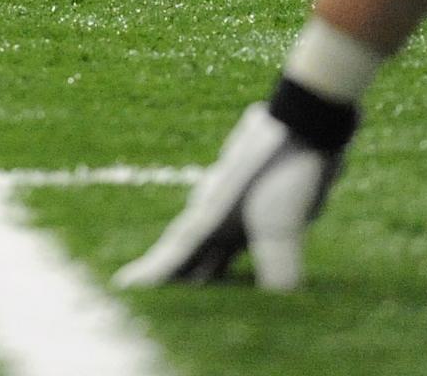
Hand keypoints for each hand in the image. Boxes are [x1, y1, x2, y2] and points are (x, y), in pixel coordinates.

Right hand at [115, 82, 357, 291]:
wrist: (305, 121)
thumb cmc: (284, 168)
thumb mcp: (281, 223)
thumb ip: (277, 267)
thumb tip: (282, 306)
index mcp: (209, 217)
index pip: (173, 253)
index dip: (150, 273)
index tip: (121, 286)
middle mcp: (215, 211)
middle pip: (189, 252)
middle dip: (174, 275)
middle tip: (156, 301)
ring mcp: (237, 204)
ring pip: (214, 243)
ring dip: (206, 266)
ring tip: (199, 287)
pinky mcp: (261, 202)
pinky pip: (240, 236)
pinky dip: (234, 253)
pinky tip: (243, 260)